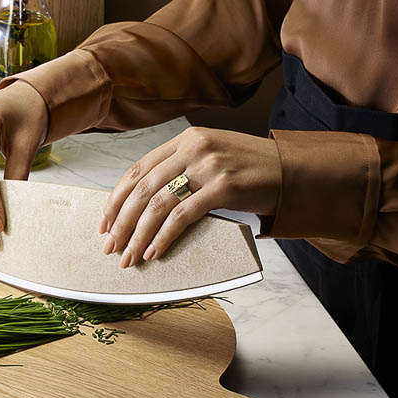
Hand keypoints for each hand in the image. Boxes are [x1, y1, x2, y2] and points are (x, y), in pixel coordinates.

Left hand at [99, 127, 280, 266]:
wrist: (293, 171)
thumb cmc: (250, 169)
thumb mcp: (211, 157)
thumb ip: (181, 169)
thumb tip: (144, 202)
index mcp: (185, 140)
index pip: (137, 169)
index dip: (115, 198)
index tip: (104, 222)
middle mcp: (193, 148)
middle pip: (142, 189)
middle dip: (121, 222)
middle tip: (110, 246)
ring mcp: (208, 167)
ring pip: (157, 205)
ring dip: (137, 236)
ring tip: (128, 257)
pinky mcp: (224, 188)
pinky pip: (182, 217)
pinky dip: (163, 238)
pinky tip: (154, 253)